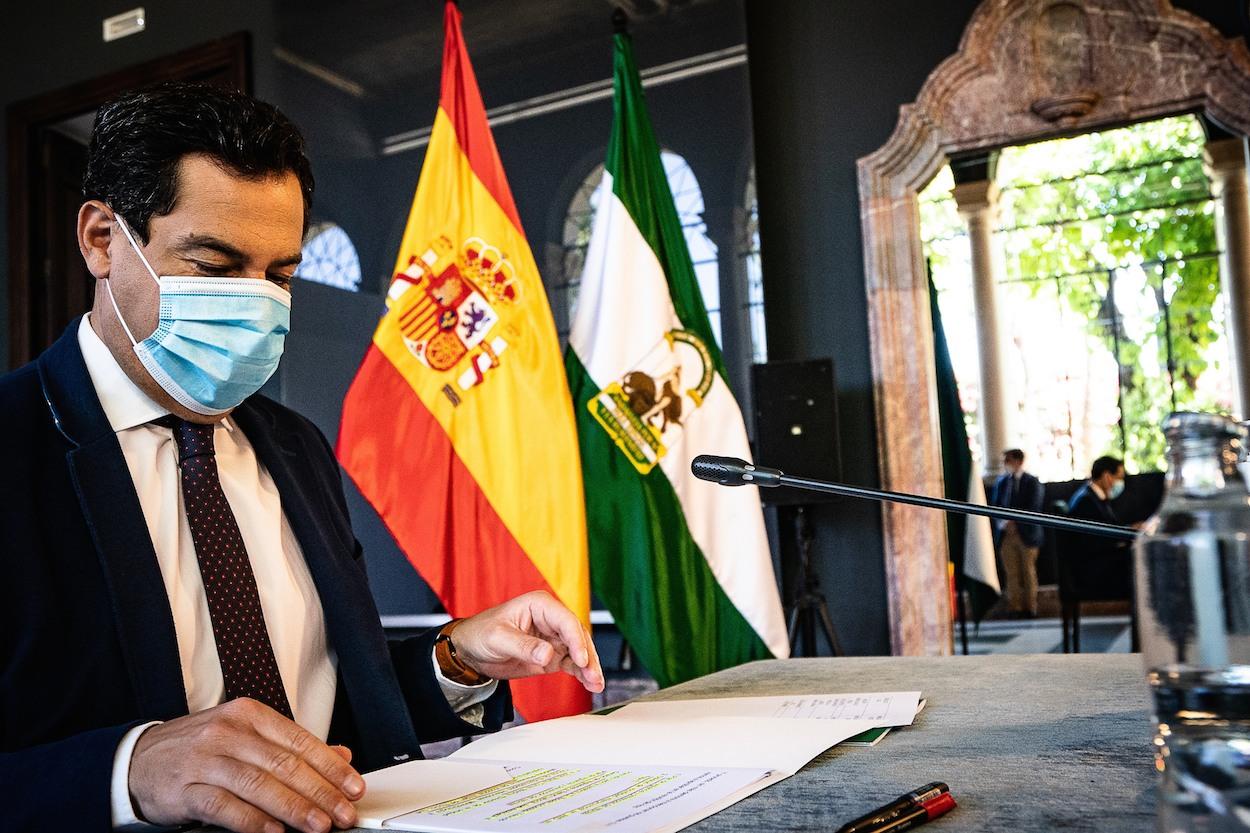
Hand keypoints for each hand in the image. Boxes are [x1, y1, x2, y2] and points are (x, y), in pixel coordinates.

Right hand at [129, 698, 364, 832]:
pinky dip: (252, 821)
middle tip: (343, 813)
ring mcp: (206, 759)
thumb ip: (291, 748)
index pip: (301, 741)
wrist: (138, 759)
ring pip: (259, 785)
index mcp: (250, 715)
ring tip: (318, 826)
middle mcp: (230, 732)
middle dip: (321, 792)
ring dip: (294, 808)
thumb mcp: (247, 737)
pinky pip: (224, 806)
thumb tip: (341, 756)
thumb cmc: (199, 748)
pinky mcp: (186, 789)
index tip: (354, 788)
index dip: (332, 767)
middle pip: (285, 764)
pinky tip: (273, 832)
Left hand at [451, 590, 604, 692]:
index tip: (582, 659)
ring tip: (596, 683)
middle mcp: (550, 620)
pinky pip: (572, 664)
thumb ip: (524, 646)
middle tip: (593, 675)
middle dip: (588, 656)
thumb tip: (547, 654)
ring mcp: (553, 639)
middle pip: (578, 636)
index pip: (566, 621)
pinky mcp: (551, 656)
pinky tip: (590, 684)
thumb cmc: (480, 633)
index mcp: (540, 605)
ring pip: (579, 651)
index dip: (577, 640)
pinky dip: (581, 674)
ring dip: (589, 667)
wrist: (469, 651)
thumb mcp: (499, 637)